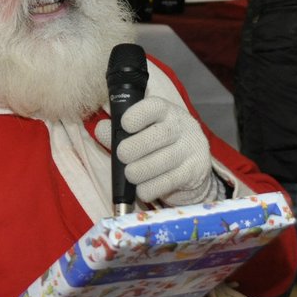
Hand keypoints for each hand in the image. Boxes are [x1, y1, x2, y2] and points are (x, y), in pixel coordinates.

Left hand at [96, 96, 218, 206]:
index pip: (155, 106)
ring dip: (139, 171)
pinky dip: (150, 188)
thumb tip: (101, 130)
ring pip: (163, 161)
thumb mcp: (140, 134)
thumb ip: (119, 132)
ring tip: (131, 174)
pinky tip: (142, 189)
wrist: (192, 170)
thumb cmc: (159, 147)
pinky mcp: (194, 172)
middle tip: (122, 156)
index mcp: (167, 112)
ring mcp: (192, 149)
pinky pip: (168, 182)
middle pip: (160, 134)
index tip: (125, 124)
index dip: (138, 114)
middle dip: (134, 147)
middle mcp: (183, 127)